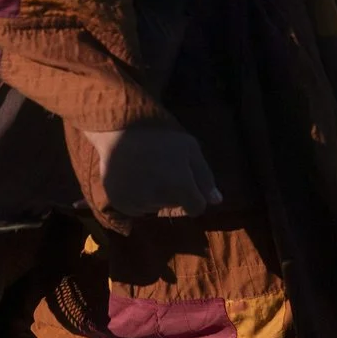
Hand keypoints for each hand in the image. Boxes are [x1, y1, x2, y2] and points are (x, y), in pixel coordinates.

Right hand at [85, 124, 220, 218]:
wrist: (119, 129)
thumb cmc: (160, 137)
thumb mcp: (189, 148)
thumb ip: (205, 177)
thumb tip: (217, 201)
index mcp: (180, 186)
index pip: (196, 208)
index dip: (195, 197)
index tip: (186, 183)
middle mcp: (159, 199)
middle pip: (174, 206)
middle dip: (173, 193)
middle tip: (163, 169)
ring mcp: (137, 202)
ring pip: (155, 207)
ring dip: (154, 195)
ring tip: (146, 171)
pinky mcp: (120, 203)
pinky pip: (136, 208)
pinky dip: (137, 197)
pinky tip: (134, 178)